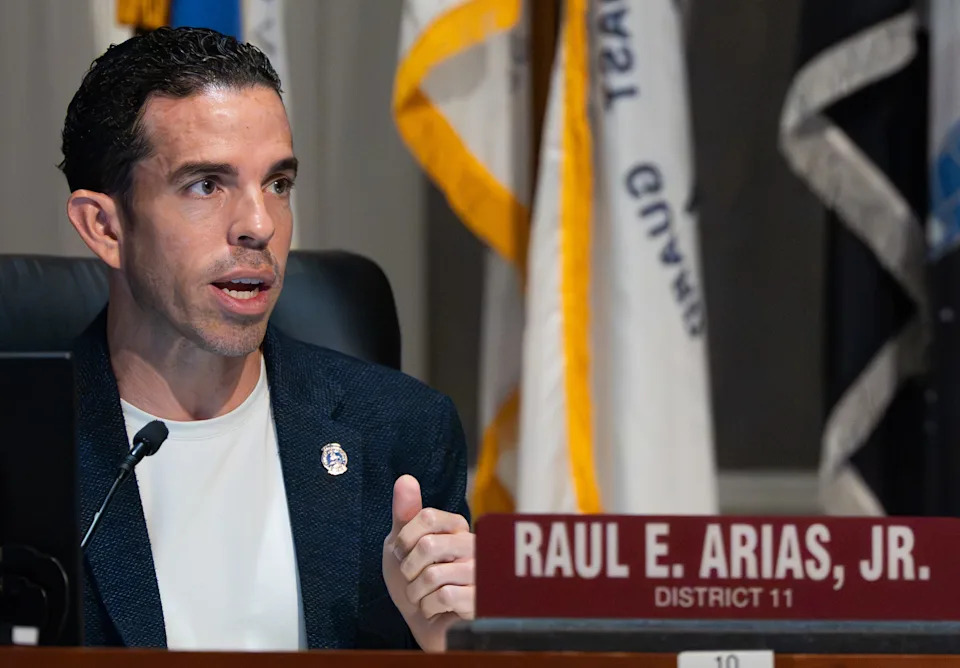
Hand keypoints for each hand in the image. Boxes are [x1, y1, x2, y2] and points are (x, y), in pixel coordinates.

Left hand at [382, 474, 474, 651]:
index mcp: (456, 527)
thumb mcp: (402, 545)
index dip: (404, 539)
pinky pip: (444, 597)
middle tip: (412, 577)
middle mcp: (473, 545)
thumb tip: (405, 478)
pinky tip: (435, 608)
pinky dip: (428, 608)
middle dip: (408, 568)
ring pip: (433, 575)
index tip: (402, 553)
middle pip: (428, 545)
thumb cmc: (415, 580)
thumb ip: (405, 513)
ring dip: (416, 592)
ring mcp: (479, 573)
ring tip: (423, 595)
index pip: (427, 516)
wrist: (424, 623)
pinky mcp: (479, 599)